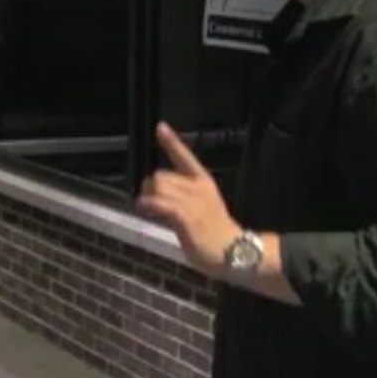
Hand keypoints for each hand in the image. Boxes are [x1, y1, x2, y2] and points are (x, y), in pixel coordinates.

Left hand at [136, 122, 241, 278]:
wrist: (232, 251)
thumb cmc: (215, 231)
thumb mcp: (201, 206)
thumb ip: (181, 197)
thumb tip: (157, 195)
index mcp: (203, 181)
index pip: (185, 156)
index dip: (172, 141)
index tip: (160, 126)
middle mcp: (197, 186)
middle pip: (161, 175)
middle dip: (151, 186)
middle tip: (150, 200)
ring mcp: (191, 201)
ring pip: (158, 186)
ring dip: (148, 196)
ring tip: (149, 208)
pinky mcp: (185, 215)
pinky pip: (160, 202)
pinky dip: (148, 203)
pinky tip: (144, 207)